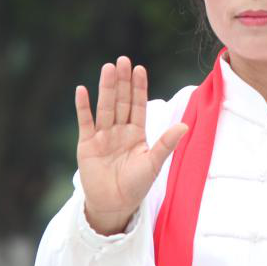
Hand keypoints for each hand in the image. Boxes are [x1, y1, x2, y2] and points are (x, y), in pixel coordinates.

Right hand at [76, 56, 187, 234]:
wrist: (114, 205)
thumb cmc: (136, 185)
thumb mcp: (154, 164)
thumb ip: (166, 143)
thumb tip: (184, 125)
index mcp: (136, 133)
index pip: (138, 105)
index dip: (139, 87)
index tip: (139, 69)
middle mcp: (119, 130)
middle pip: (121, 101)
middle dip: (123, 81)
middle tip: (122, 60)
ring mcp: (102, 136)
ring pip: (105, 107)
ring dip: (106, 88)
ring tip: (108, 68)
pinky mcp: (86, 144)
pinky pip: (85, 122)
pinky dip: (83, 107)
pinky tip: (82, 90)